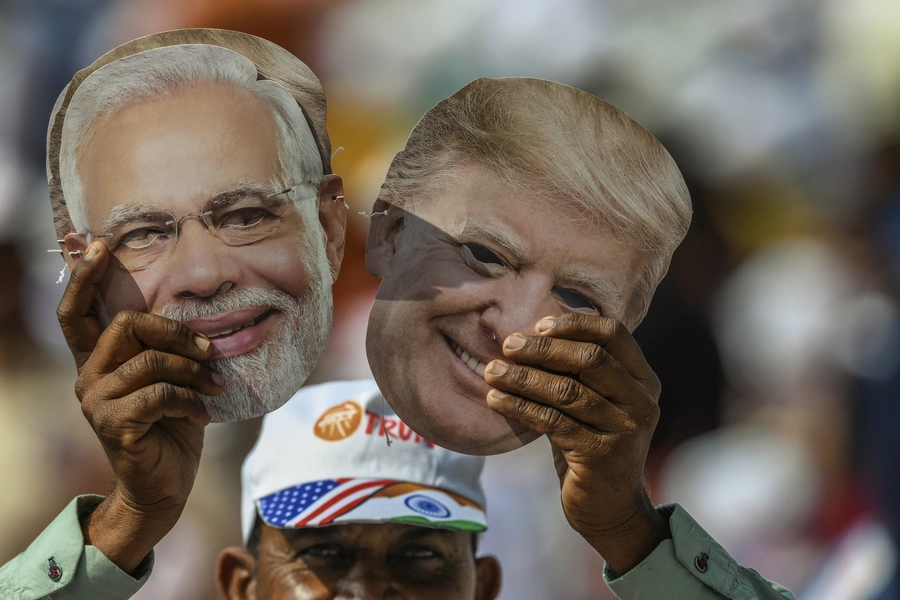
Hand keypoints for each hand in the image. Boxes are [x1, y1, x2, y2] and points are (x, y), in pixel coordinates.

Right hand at [56, 242, 222, 572]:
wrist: (164, 486)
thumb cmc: (173, 427)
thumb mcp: (171, 380)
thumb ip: (167, 350)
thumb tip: (200, 320)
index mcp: (99, 361)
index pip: (78, 311)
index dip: (85, 277)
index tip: (99, 244)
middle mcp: (89, 376)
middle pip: (126, 323)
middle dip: (176, 331)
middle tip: (209, 350)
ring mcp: (97, 401)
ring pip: (150, 360)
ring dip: (193, 370)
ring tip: (215, 385)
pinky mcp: (114, 425)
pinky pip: (159, 394)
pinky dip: (190, 400)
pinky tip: (202, 413)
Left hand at [483, 313, 668, 574]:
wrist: (610, 507)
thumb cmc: (592, 444)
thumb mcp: (594, 402)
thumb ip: (577, 372)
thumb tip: (526, 334)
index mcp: (643, 379)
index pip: (615, 334)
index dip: (576, 323)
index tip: (539, 324)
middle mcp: (642, 401)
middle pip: (591, 359)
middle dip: (544, 349)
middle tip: (507, 345)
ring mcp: (626, 429)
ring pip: (568, 391)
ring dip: (524, 378)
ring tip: (492, 371)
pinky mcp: (602, 455)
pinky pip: (553, 422)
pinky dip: (520, 406)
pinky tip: (496, 400)